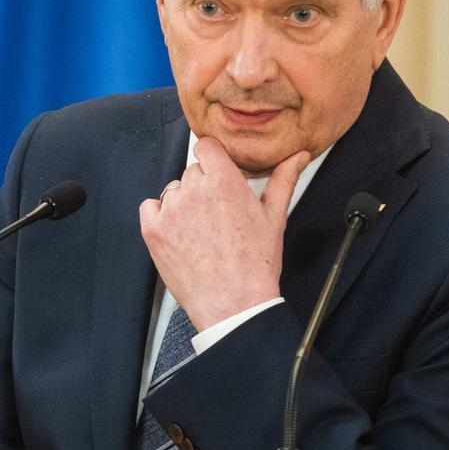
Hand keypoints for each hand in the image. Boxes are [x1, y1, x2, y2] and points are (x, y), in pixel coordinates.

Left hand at [139, 137, 309, 330]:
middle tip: (216, 214)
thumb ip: (283, 180)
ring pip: (173, 191)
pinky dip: (160, 217)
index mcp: (224, 181)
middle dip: (203, 187)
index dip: (212, 158)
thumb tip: (298, 157)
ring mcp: (171, 210)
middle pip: (191, 172)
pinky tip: (179, 234)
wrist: (233, 304)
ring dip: (182, 203)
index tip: (216, 171)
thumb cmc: (255, 265)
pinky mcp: (153, 230)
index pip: (206, 146)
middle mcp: (194, 190)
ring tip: (201, 231)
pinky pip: (150, 208)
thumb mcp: (274, 218)